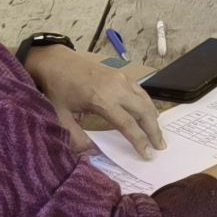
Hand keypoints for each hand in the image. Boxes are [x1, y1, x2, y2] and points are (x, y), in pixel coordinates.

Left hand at [26, 41, 164, 155]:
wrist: (56, 62)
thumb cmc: (57, 89)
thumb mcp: (60, 117)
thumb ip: (75, 137)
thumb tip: (93, 153)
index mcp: (101, 99)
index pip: (127, 124)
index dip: (139, 141)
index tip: (147, 155)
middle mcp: (116, 88)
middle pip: (143, 111)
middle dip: (154, 130)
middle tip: (160, 147)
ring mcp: (121, 79)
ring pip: (145, 100)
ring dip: (153, 118)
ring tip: (157, 134)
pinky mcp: (121, 74)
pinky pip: (140, 91)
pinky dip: (148, 104)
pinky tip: (149, 114)